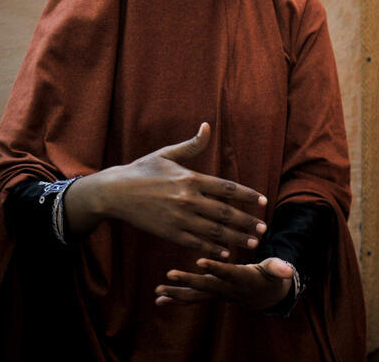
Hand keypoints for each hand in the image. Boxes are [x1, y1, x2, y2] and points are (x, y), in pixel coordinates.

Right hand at [63, 122, 266, 258]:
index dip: (247, 195)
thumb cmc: (142, 170)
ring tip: (253, 242)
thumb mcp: (167, 154)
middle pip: (224, 213)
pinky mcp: (168, 232)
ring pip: (213, 231)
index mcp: (190, 178)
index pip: (226, 188)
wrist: (114, 192)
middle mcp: (187, 199)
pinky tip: (226, 251)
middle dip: (247, 221)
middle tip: (264, 227)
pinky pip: (195, 242)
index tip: (263, 201)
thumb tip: (207, 126)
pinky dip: (212, 247)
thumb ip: (192, 145)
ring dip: (235, 237)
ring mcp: (178, 218)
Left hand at [155, 257, 295, 310]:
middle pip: (206, 286)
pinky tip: (159, 298)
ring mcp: (218, 293)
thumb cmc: (271, 275)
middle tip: (169, 274)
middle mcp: (228, 289)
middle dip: (187, 281)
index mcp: (242, 279)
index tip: (200, 261)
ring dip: (176, 293)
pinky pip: (192, 298)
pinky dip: (176, 298)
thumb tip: (288, 269)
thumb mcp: (276, 270)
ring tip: (158, 291)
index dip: (215, 268)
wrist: (265, 296)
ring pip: (195, 295)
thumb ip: (278, 267)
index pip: (227, 273)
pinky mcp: (211, 294)